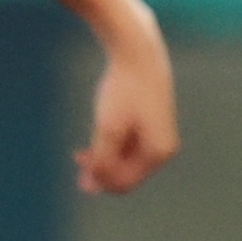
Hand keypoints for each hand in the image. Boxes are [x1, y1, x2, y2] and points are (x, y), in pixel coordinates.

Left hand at [77, 18, 179, 193]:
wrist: (138, 50)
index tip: (78, 165)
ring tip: (82, 150)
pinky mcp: (153, 121)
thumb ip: (100, 161)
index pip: (125, 182)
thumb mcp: (107, 129)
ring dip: (105, 157)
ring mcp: (159, 134)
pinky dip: (113, 143)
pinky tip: (98, 134)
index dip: (100, 180)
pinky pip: (131, 143)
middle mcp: (164, 147)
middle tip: (77, 155)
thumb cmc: (124, 90)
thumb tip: (89, 189)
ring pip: (128, 158)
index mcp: (159, 152)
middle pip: (127, 172)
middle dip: (102, 168)